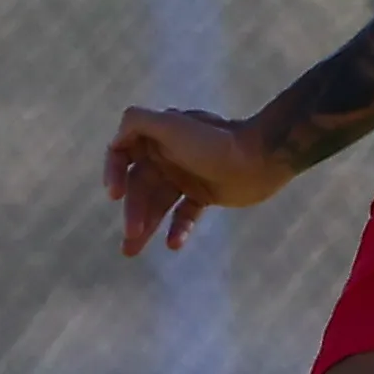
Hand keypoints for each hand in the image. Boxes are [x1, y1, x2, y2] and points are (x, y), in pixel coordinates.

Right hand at [104, 105, 292, 255]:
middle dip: (133, 211)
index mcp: (157, 137)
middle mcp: (168, 155)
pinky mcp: (204, 194)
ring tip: (132, 251)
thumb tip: (116, 138)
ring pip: (157, 204)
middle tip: (131, 237)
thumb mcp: (172, 124)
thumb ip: (138, 122)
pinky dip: (177, 229)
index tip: (115, 195)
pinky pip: (183, 214)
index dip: (113, 172)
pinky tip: (174, 245)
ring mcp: (186, 176)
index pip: (121, 154)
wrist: (260, 158)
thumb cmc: (214, 142)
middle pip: (139, 186)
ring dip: (145, 226)